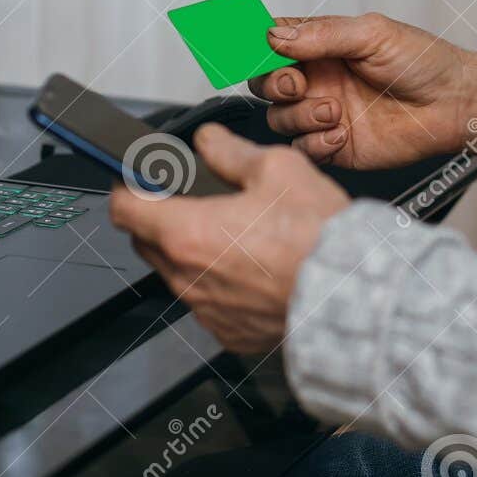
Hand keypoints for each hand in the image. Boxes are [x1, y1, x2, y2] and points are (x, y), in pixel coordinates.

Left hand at [107, 124, 351, 353]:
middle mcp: (188, 277)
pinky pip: (208, 304)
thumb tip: (210, 142)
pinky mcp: (229, 334)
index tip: (136, 182)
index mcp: (187, 232)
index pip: (124, 209)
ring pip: (178, 275)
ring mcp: (207, 311)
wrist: (352, 295)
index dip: (126, 188)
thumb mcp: (277, 169)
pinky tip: (252, 270)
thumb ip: (231, 152)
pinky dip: (219, 286)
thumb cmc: (318, 238)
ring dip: (191, 253)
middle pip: (146, 243)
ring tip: (234, 236)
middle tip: (192, 202)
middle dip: (159, 218)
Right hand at [248, 13, 476, 168]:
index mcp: (322, 46)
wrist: (454, 104)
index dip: (254, 46)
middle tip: (299, 83)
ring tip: (336, 111)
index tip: (250, 50)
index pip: (272, 42)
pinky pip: (304, 148)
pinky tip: (342, 134)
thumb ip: (322, 34)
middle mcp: (318, 79)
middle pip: (265, 83)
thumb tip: (274, 35)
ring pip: (280, 118)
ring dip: (300, 115)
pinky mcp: (335, 146)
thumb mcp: (373, 34)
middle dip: (273, 83)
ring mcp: (324, 114)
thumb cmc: (423, 61)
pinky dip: (315, 142)